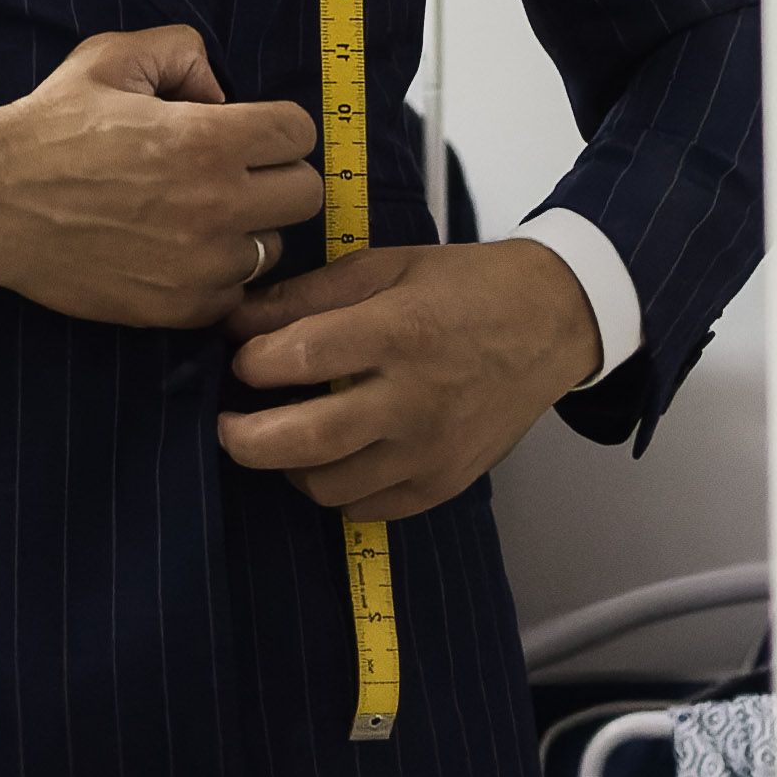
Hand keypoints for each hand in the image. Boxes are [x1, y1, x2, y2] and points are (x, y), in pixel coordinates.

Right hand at [0, 25, 324, 327]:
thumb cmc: (50, 126)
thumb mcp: (111, 57)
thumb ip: (182, 52)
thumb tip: (221, 91)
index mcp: (207, 140)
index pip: (300, 133)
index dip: (276, 125)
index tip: (249, 131)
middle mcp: (216, 205)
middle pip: (306, 194)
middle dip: (276, 175)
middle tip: (235, 172)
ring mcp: (200, 264)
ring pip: (273, 247)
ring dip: (248, 229)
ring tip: (200, 214)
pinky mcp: (179, 307)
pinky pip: (235, 292)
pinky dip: (217, 275)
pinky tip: (179, 251)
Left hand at [212, 238, 601, 519]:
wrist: (552, 323)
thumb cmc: (462, 286)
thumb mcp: (386, 267)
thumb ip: (307, 295)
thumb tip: (234, 322)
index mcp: (398, 333)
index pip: (299, 358)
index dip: (252, 363)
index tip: (239, 360)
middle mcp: (413, 401)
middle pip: (305, 441)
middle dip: (245, 439)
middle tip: (225, 425)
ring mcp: (430, 452)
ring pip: (329, 487)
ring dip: (289, 466)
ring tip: (282, 438)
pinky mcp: (443, 484)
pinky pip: (367, 509)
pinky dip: (336, 490)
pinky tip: (331, 459)